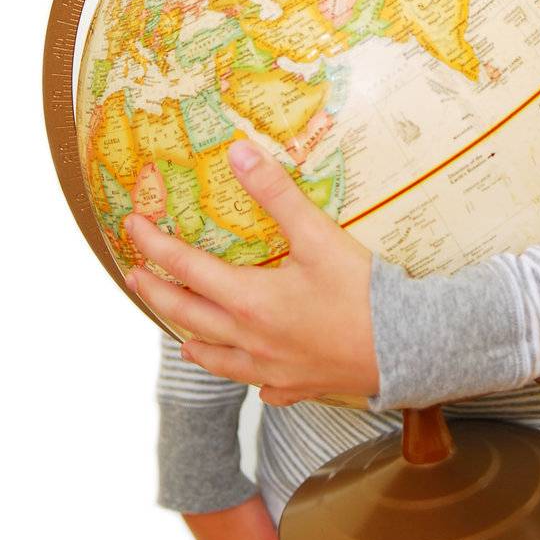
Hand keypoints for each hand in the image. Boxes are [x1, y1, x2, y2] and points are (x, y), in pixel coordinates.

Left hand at [124, 138, 380, 403]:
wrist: (407, 346)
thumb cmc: (363, 292)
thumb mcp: (318, 234)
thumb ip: (276, 193)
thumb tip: (238, 153)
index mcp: (249, 300)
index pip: (186, 268)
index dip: (155, 245)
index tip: (132, 226)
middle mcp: (250, 339)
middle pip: (187, 316)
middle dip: (157, 293)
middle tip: (135, 277)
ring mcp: (272, 369)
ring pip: (218, 359)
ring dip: (193, 341)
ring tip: (180, 336)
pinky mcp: (299, 385)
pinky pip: (261, 386)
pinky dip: (246, 374)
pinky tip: (253, 374)